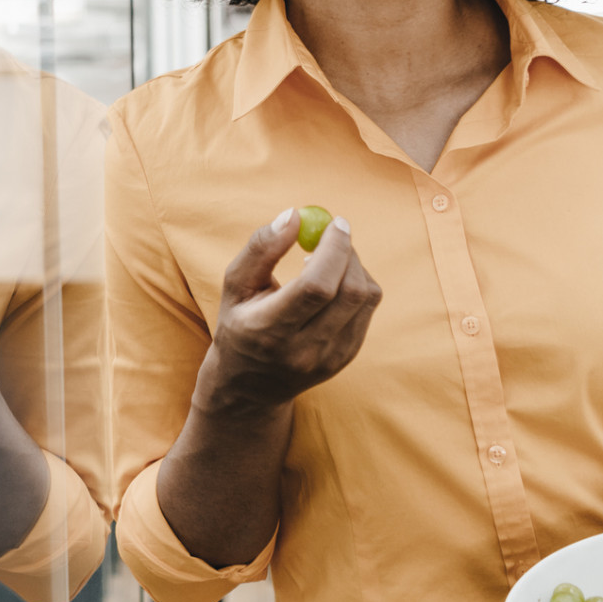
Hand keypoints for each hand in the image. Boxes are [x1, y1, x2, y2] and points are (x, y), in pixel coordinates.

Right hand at [198, 208, 381, 414]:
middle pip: (349, 292)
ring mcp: (330, 359)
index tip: (335, 223)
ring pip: (365, 298)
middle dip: (348, 252)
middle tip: (334, 233)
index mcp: (270, 331)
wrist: (249, 386)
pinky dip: (357, 285)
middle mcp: (304, 351)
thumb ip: (260, 248)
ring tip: (327, 261)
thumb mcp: (235, 285)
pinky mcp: (346, 358)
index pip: (316, 288)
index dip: (333, 250)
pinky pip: (367, 310)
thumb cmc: (240, 323)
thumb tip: (295, 216)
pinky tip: (332, 285)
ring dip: (354, 267)